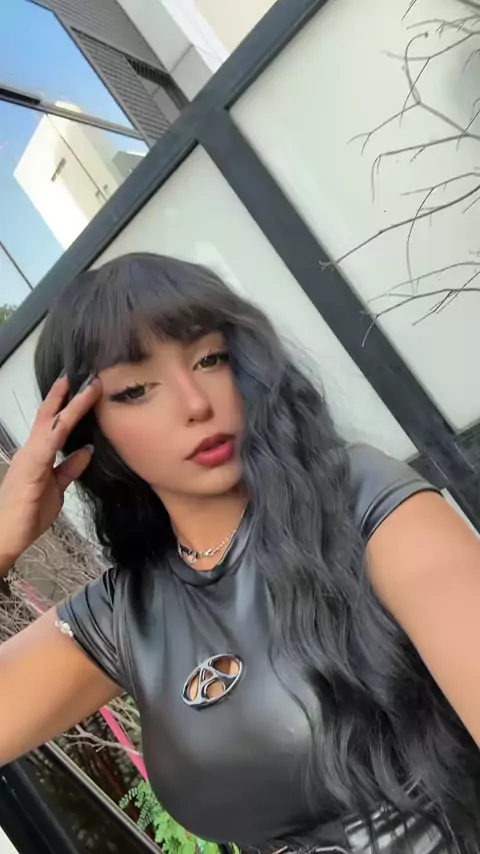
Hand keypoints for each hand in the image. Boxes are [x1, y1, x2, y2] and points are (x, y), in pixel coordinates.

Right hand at [0, 374, 101, 570]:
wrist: (6, 534)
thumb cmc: (28, 514)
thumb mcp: (57, 488)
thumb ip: (70, 468)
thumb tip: (86, 449)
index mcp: (38, 454)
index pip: (54, 423)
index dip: (68, 404)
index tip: (85, 387)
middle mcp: (33, 448)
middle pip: (51, 415)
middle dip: (69, 394)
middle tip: (88, 375)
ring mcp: (31, 455)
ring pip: (55, 423)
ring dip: (73, 405)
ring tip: (90, 387)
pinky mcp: (33, 465)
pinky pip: (51, 442)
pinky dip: (63, 426)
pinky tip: (74, 413)